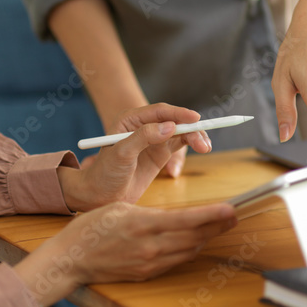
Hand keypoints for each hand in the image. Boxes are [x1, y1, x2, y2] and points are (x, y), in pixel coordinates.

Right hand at [14, 202, 236, 306]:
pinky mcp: (146, 273)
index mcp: (143, 224)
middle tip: (234, 216)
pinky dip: (189, 250)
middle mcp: (150, 247)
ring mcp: (149, 263)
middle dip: (217, 227)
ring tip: (221, 227)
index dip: (212, 216)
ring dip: (206, 239)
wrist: (72, 258)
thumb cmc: (92, 228)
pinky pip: (175, 261)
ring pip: (187, 250)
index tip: (230, 209)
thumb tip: (174, 216)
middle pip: (193, 237)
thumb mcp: (121, 208)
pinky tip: (197, 242)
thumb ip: (150, 213)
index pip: (187, 220)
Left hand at [59, 103, 210, 210]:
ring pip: (180, 131)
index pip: (159, 111)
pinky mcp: (160, 152)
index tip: (195, 118)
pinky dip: (192, 143)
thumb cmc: (105, 172)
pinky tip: (203, 147)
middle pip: (173, 120)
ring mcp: (153, 139)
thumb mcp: (121, 153)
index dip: (179, 113)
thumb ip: (144, 137)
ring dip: (194, 136)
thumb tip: (170, 126)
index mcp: (130, 120)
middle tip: (202, 141)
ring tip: (205, 147)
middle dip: (190, 127)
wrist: (101, 195)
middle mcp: (144, 126)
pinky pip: (180, 143)